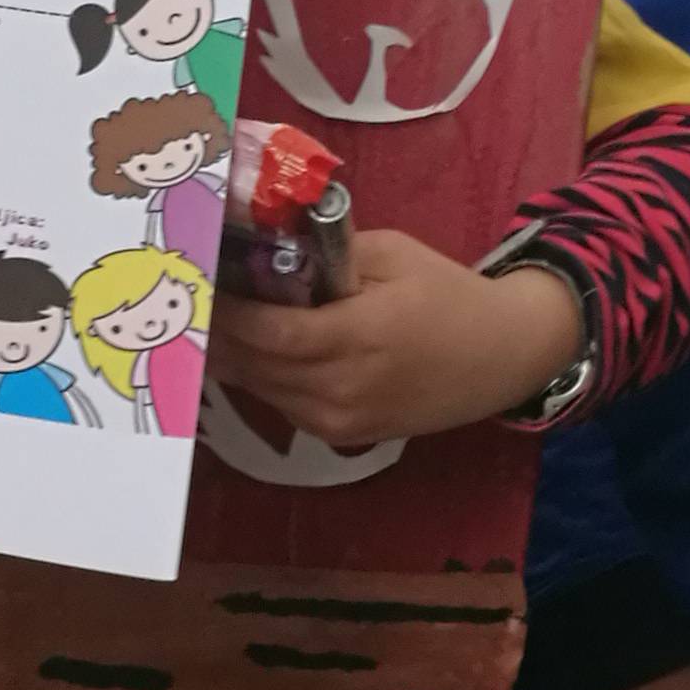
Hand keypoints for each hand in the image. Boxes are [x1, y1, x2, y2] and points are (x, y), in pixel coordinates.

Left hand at [207, 236, 575, 447]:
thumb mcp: (392, 254)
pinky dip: (260, 377)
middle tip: (187, 298)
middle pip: (257, 365)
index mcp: (361, 336)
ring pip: (262, 390)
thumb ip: (328, 256)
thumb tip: (269, 252)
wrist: (502, 356)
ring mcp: (342, 421)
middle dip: (217, 333)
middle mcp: (345, 389)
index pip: (272, 332)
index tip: (199, 282)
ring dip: (231, 357)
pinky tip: (248, 349)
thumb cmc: (448, 295)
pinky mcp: (342, 437)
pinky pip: (283, 404)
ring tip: (205, 321)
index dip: (228, 313)